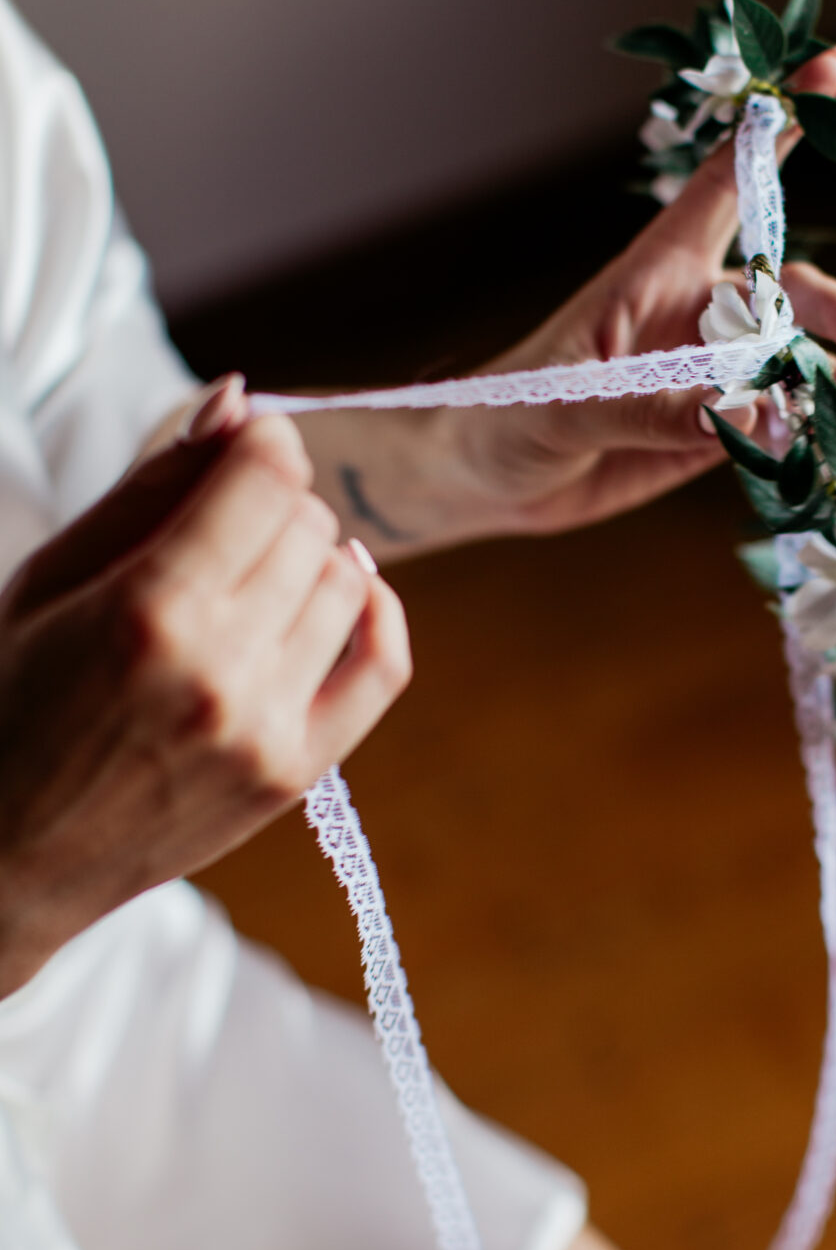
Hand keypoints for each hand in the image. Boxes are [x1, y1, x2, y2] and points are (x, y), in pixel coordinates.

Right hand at [0, 379, 409, 993]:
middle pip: (310, 526)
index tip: (246, 445)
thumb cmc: (12, 696)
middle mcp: (219, 671)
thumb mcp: (55, 574)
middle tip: (228, 521)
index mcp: (148, 610)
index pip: (268, 479)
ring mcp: (265, 730)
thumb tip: (240, 399)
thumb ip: (156, 484)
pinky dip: (378, 612)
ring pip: (348, 584)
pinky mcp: (294, 773)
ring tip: (257, 569)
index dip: (265, 443)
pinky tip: (345, 590)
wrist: (4, 851)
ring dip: (313, 558)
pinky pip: (384, 666)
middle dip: (276, 503)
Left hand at [422, 47, 835, 540]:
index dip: (775, 128)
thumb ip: (652, 408)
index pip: (724, 183)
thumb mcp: (570, 403)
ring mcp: (705, 372)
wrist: (486, 479)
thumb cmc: (505, 415)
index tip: (831, 69)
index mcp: (654, 273)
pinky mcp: (711, 429)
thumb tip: (741, 414)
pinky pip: (776, 420)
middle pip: (784, 288)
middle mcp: (691, 312)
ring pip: (791, 359)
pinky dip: (817, 426)